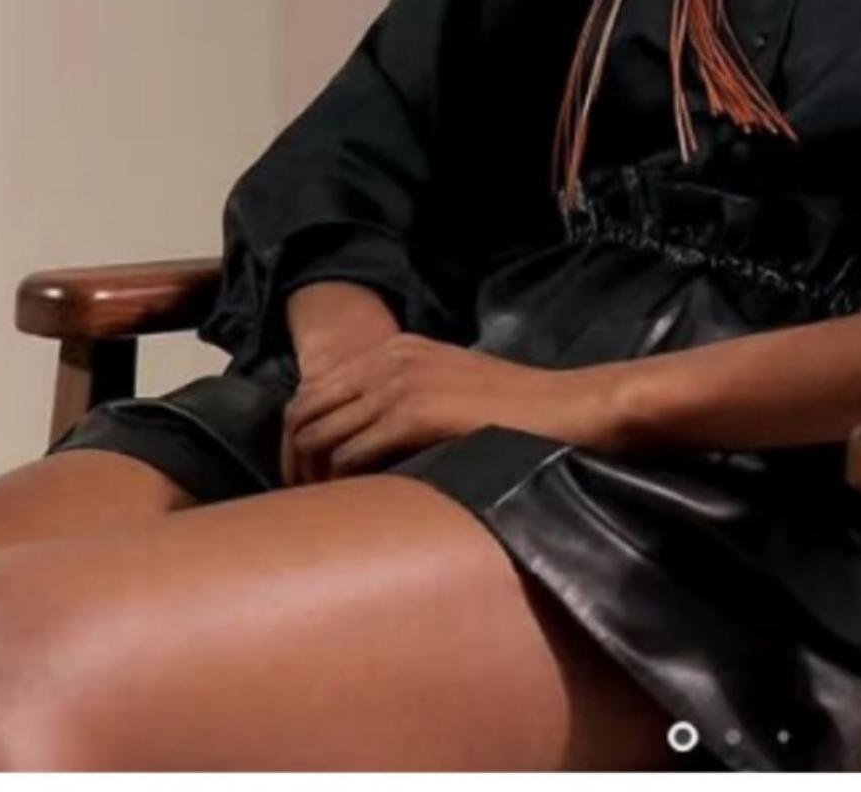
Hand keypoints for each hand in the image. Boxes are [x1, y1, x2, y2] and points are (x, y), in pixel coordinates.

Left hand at [278, 333, 631, 485]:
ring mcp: (400, 383)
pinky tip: (352, 504)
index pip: (314, 389)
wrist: (568, 407)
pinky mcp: (414, 413)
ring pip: (317, 434)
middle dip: (292, 459)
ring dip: (309, 477)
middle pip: (303, 411)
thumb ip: (407, 400)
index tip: (305, 478)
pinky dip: (338, 483)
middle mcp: (390, 358)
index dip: (298, 438)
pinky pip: (347, 452)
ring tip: (322, 510)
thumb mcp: (452, 389)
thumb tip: (363, 446)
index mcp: (397, 349)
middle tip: (303, 502)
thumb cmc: (518, 412)